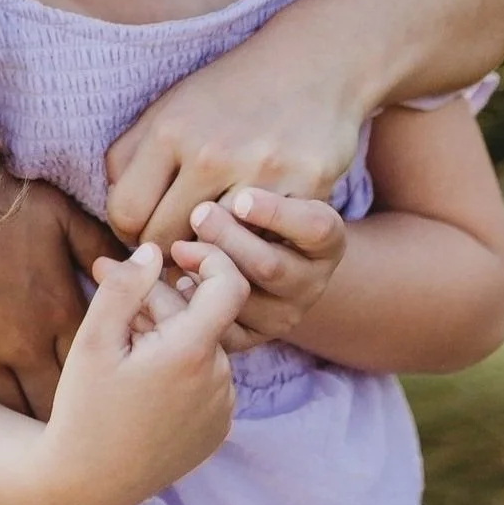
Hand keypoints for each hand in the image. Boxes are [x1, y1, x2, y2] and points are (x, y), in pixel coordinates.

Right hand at [0, 179, 124, 420]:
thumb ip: (99, 246)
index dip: (108, 382)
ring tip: (43, 436)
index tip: (115, 392)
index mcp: (58, 311)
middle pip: (56, 399)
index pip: (95, 366)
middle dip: (72, 416)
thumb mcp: (61, 215)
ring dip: (27, 419)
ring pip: (11, 405)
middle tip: (85, 426)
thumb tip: (137, 264)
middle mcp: (24, 343)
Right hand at [34, 242, 247, 504]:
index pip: (230, 284)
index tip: (176, 251)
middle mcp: (219, 380)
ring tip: (122, 339)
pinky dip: (180, 364)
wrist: (90, 483)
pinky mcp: (218, 428)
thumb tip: (155, 251)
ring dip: (169, 332)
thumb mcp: (93, 341)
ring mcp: (223, 408)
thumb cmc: (85, 408)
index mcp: (191, 353)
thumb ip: (126, 288)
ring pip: (202, 344)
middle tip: (108, 284)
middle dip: (160, 297)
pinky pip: (206, 377)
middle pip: (202, 314)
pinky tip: (140, 374)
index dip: (208, 257)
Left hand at [104, 15, 368, 255]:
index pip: (124, 212)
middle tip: (177, 246)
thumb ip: (130, 156)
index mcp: (170, 130)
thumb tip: (114, 216)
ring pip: (213, 251)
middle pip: (164, 239)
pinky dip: (256, 248)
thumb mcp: (170, 107)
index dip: (128, 231)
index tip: (145, 230)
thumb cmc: (231, 92)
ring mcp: (259, 173)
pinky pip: (268, 245)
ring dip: (210, 255)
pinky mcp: (305, 189)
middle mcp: (210, 152)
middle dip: (165, 250)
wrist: (314, 63)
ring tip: (212, 245)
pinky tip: (252, 235)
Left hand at [176, 185, 345, 346]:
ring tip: (179, 247)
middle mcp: (312, 279)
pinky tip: (178, 278)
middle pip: (270, 267)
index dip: (276, 215)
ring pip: (243, 298)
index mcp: (325, 237)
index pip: (314, 227)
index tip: (240, 197)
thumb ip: (244, 171)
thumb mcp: (260, 169)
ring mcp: (285, 311)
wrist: (255, 234)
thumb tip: (224, 176)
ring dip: (206, 271)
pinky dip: (195, 303)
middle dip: (226, 240)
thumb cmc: (249, 181)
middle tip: (198, 214)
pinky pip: (224, 331)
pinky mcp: (254, 335)